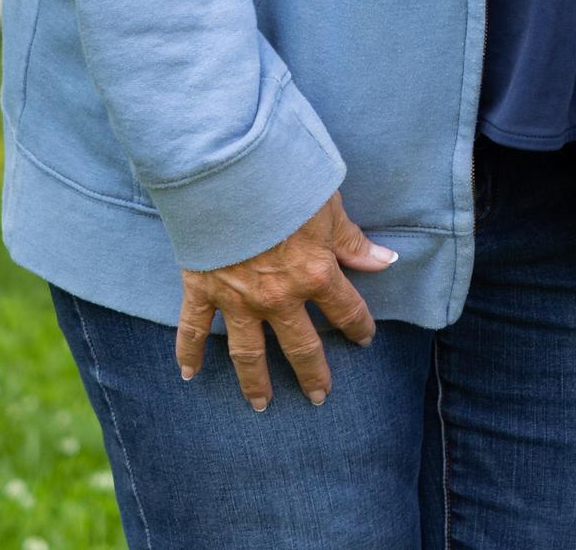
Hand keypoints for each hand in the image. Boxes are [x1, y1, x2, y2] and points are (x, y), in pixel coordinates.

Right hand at [175, 194, 394, 409]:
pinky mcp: (203, 289)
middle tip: (318, 397)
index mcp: (316, 274)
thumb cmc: (285, 181)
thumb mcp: (328, 207)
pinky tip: (189, 375)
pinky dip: (188, 353)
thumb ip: (352, 242)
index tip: (364, 338)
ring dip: (255, 382)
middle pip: (300, 346)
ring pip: (249, 352)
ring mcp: (238, 298)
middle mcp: (278, 297)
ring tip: (261, 405)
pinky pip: (194, 328)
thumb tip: (386, 261)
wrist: (228, 172)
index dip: (359, 326)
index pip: (346, 310)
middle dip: (312, 373)